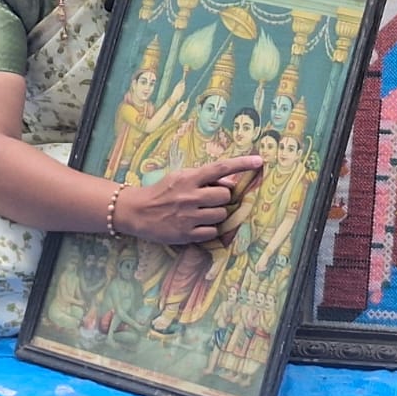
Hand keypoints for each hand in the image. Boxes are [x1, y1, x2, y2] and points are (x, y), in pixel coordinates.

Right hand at [121, 156, 264, 243]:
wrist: (136, 212)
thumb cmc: (161, 192)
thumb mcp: (180, 178)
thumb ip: (204, 178)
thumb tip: (231, 182)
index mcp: (189, 178)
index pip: (220, 168)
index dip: (242, 163)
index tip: (259, 160)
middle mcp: (190, 196)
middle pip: (225, 195)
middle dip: (222, 198)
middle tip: (209, 200)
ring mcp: (189, 216)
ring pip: (221, 215)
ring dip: (217, 214)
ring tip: (201, 213)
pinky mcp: (186, 234)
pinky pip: (212, 232)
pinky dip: (209, 229)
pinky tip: (198, 225)